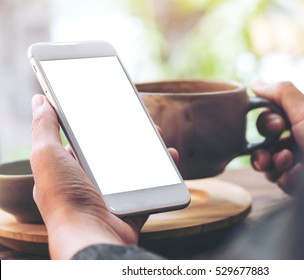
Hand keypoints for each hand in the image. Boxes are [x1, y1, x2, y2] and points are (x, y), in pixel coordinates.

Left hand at [30, 94, 177, 258]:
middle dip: (128, 137)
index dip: (98, 127)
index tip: (112, 111)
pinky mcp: (132, 208)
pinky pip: (151, 187)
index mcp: (69, 171)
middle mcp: (90, 185)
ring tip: (157, 135)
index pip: (84, 144)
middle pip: (113, 155)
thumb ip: (43, 128)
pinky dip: (164, 173)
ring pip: (135, 170)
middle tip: (140, 121)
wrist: (92, 235)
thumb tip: (39, 101)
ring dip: (148, 151)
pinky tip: (170, 157)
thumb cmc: (65, 198)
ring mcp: (112, 198)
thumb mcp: (47, 156)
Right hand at [251, 81, 303, 193]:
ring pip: (268, 166)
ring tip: (290, 163)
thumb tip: (255, 84)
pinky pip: (280, 182)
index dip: (266, 124)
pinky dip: (287, 178)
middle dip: (264, 152)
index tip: (278, 126)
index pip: (268, 122)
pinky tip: (300, 174)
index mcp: (301, 122)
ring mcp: (298, 164)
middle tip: (273, 155)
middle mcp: (298, 142)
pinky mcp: (299, 183)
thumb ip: (282, 93)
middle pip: (263, 146)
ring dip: (276, 164)